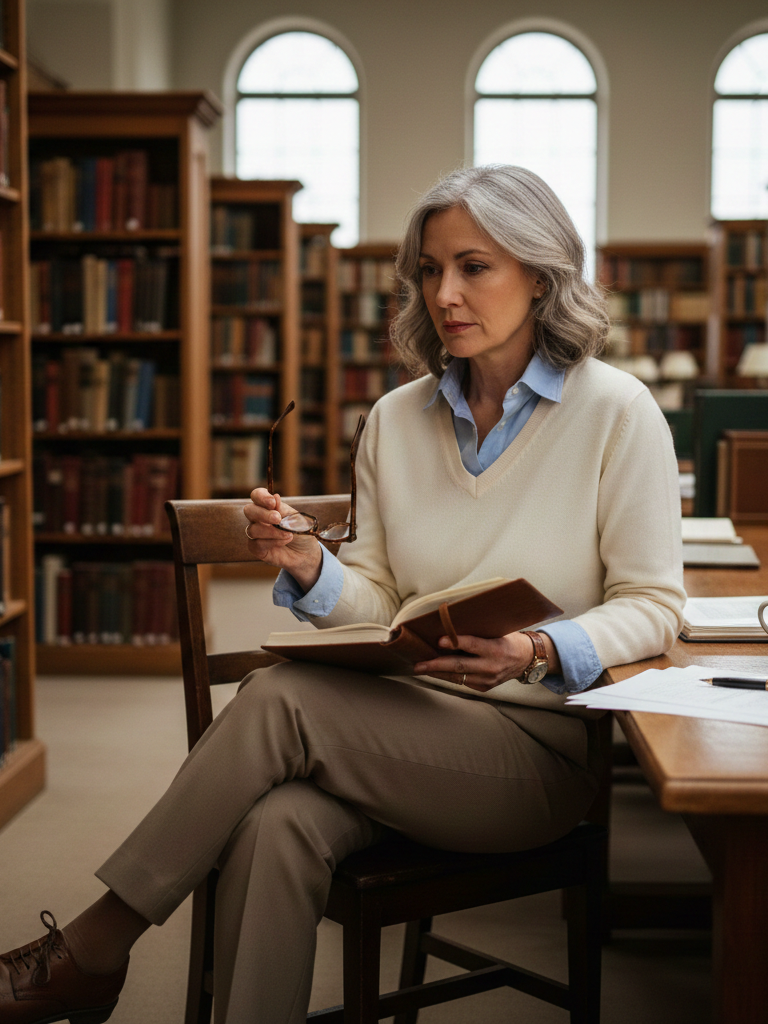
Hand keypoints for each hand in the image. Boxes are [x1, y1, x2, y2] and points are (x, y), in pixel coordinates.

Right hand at [243, 488, 322, 590]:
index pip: (257, 495)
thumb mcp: (296, 519)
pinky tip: (285, 541)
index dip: (261, 497)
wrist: (307, 553)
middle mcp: (259, 519)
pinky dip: (272, 542)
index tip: (272, 502)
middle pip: (249, 510)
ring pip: (252, 529)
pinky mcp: (256, 548)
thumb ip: (284, 510)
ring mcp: (256, 534)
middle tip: (278, 518)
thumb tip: (275, 496)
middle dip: (263, 514)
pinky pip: (257, 544)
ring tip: (289, 534)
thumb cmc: (301, 533)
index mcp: (268, 507)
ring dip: (272, 532)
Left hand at [413, 631, 557, 692]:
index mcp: (496, 649)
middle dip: (436, 665)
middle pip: (460, 666)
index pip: (473, 645)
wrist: (526, 660)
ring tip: (420, 668)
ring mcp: (487, 680)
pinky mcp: (484, 688)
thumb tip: (451, 625)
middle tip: (419, 664)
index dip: (455, 643)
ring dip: (437, 672)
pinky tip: (436, 671)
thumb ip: (477, 631)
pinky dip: (448, 676)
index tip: (439, 641)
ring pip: (457, 677)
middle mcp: (491, 667)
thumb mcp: (497, 631)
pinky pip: (462, 681)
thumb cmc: (508, 639)